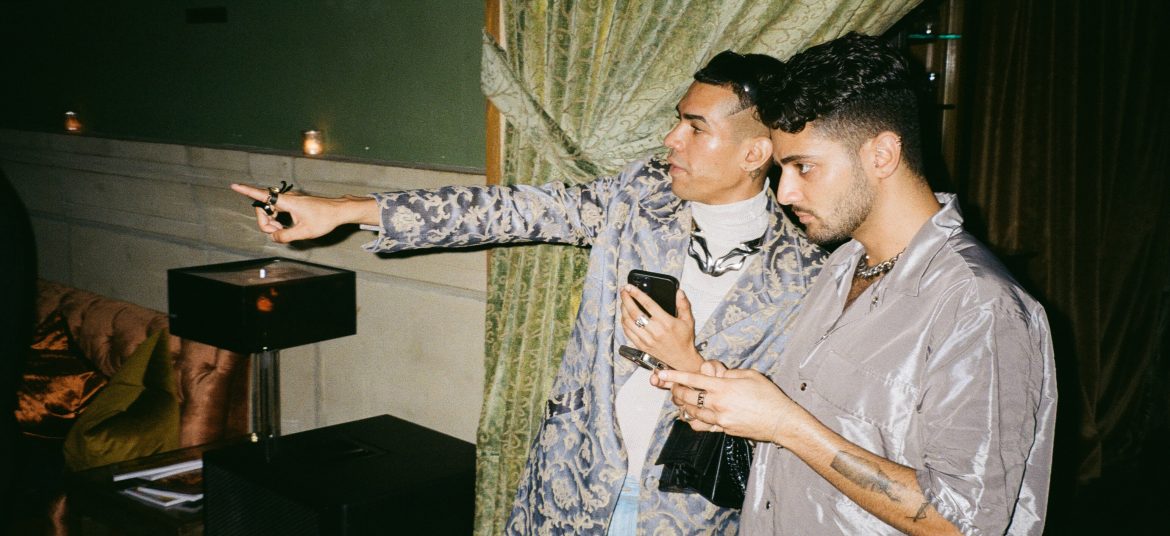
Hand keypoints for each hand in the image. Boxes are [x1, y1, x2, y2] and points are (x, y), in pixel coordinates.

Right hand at [230, 183, 374, 242]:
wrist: (339, 211)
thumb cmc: (324, 219)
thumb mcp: (304, 232)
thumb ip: (285, 236)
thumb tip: (273, 236)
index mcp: (287, 202)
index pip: (263, 196)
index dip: (247, 191)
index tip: (234, 185)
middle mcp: (286, 198)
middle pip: (263, 209)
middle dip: (265, 222)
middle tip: (278, 232)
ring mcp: (289, 200)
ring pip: (270, 210)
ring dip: (272, 222)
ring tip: (284, 230)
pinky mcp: (293, 203)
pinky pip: (277, 211)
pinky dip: (278, 220)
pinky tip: (286, 226)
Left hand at [619, 285, 702, 371]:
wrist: (681, 360)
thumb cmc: (684, 340)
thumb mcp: (688, 320)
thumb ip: (683, 305)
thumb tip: (679, 292)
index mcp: (666, 322)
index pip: (648, 304)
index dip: (637, 294)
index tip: (630, 287)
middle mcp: (655, 331)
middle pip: (634, 312)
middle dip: (626, 299)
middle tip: (624, 291)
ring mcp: (647, 340)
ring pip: (629, 322)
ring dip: (623, 310)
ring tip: (623, 302)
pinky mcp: (642, 346)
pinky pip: (628, 333)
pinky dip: (624, 323)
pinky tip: (624, 316)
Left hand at [656, 365, 801, 444]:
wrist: (780, 421)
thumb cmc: (769, 396)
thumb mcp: (750, 375)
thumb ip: (729, 373)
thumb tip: (716, 374)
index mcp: (724, 387)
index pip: (693, 379)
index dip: (674, 376)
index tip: (661, 373)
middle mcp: (718, 404)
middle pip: (687, 397)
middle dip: (676, 390)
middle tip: (672, 387)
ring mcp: (720, 419)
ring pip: (692, 413)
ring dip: (684, 405)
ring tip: (681, 400)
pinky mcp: (723, 430)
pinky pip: (702, 426)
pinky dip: (694, 420)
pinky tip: (693, 416)